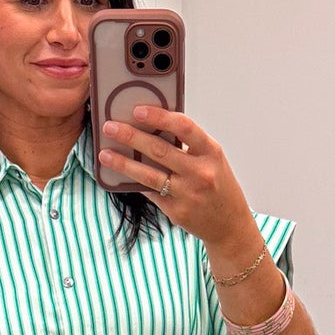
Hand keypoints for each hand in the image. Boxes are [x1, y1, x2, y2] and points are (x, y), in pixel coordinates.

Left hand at [97, 105, 256, 247]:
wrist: (230, 224)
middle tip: (110, 127)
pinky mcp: (177, 212)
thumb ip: (188, 144)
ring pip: (149, 175)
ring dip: (123, 163)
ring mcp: (188, 195)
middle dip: (131, 136)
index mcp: (211, 152)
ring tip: (104, 153)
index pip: (184, 127)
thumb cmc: (218, 185)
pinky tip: (119, 175)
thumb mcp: (212, 159)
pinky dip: (135, 183)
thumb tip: (152, 127)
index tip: (137, 110)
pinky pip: (151, 193)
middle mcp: (200, 173)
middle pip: (160, 150)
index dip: (159, 117)